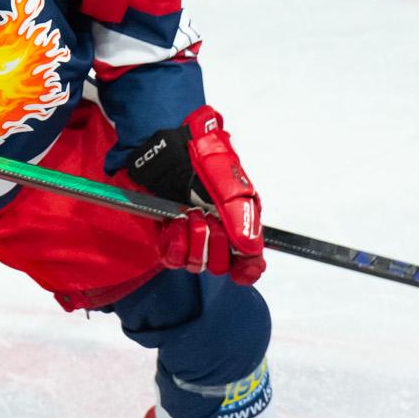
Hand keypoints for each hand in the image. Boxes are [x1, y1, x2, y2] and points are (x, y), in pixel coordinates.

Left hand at [118, 106, 264, 284]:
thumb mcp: (229, 184)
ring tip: (190, 213)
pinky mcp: (168, 236)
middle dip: (215, 243)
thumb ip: (242, 216)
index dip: (247, 269)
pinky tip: (175, 222)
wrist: (169, 147)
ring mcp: (192, 237)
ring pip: (198, 264)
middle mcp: (217, 234)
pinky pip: (174, 259)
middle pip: (222, 265)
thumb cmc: (204, 158)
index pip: (248, 262)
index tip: (242, 268)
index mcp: (239, 223)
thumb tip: (250, 248)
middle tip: (208, 217)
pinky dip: (175, 242)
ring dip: (194, 240)